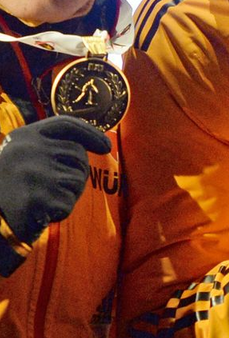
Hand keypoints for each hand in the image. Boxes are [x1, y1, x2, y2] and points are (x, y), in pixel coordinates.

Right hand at [0, 116, 111, 254]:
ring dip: (69, 193)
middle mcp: (27, 149)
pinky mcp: (37, 196)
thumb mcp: (25, 157)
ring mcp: (33, 171)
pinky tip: (40, 213)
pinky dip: (60, 211)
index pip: (65, 124)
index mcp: (23, 136)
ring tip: (43, 199)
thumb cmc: (12, 189)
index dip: (90, 133)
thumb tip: (102, 142)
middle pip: (78, 154)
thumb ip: (52, 146)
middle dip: (76, 173)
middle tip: (54, 189)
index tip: (106, 146)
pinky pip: (68, 202)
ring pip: (77, 179)